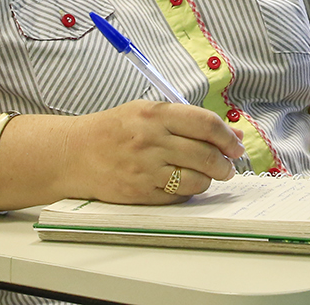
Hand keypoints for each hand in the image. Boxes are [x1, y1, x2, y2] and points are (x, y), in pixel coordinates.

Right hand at [67, 101, 242, 205]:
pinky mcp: (139, 192)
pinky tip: (183, 184)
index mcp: (156, 114)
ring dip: (208, 179)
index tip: (236, 146)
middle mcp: (152, 140)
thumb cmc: (115, 129)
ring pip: (196, 179)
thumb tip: (232, 134)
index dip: (228, 137)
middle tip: (229, 166)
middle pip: (206, 155)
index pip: (206, 124)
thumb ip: (189, 120)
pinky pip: (177, 196)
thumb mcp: (149, 112)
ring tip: (206, 175)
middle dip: (225, 164)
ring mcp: (145, 168)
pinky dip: (187, 192)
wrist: (73, 153)